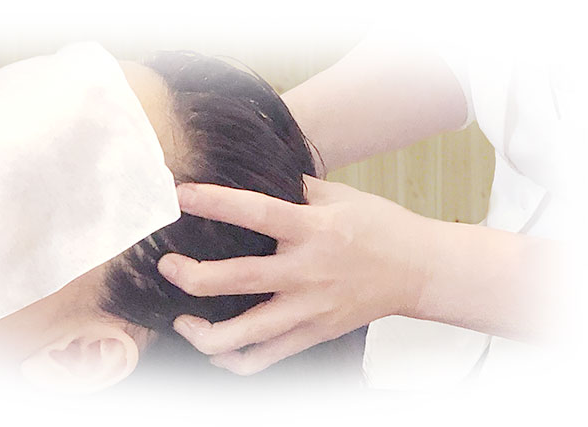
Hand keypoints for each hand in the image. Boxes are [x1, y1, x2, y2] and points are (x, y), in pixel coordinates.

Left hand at [157, 175, 435, 374]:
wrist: (420, 271)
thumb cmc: (380, 227)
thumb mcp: (340, 196)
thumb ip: (295, 189)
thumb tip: (253, 176)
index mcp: (313, 229)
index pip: (254, 212)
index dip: (213, 202)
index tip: (179, 195)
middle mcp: (308, 271)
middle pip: (238, 279)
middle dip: (192, 276)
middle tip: (167, 266)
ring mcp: (310, 308)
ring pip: (245, 334)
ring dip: (203, 332)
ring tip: (182, 320)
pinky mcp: (314, 334)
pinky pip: (265, 358)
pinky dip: (233, 359)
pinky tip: (215, 348)